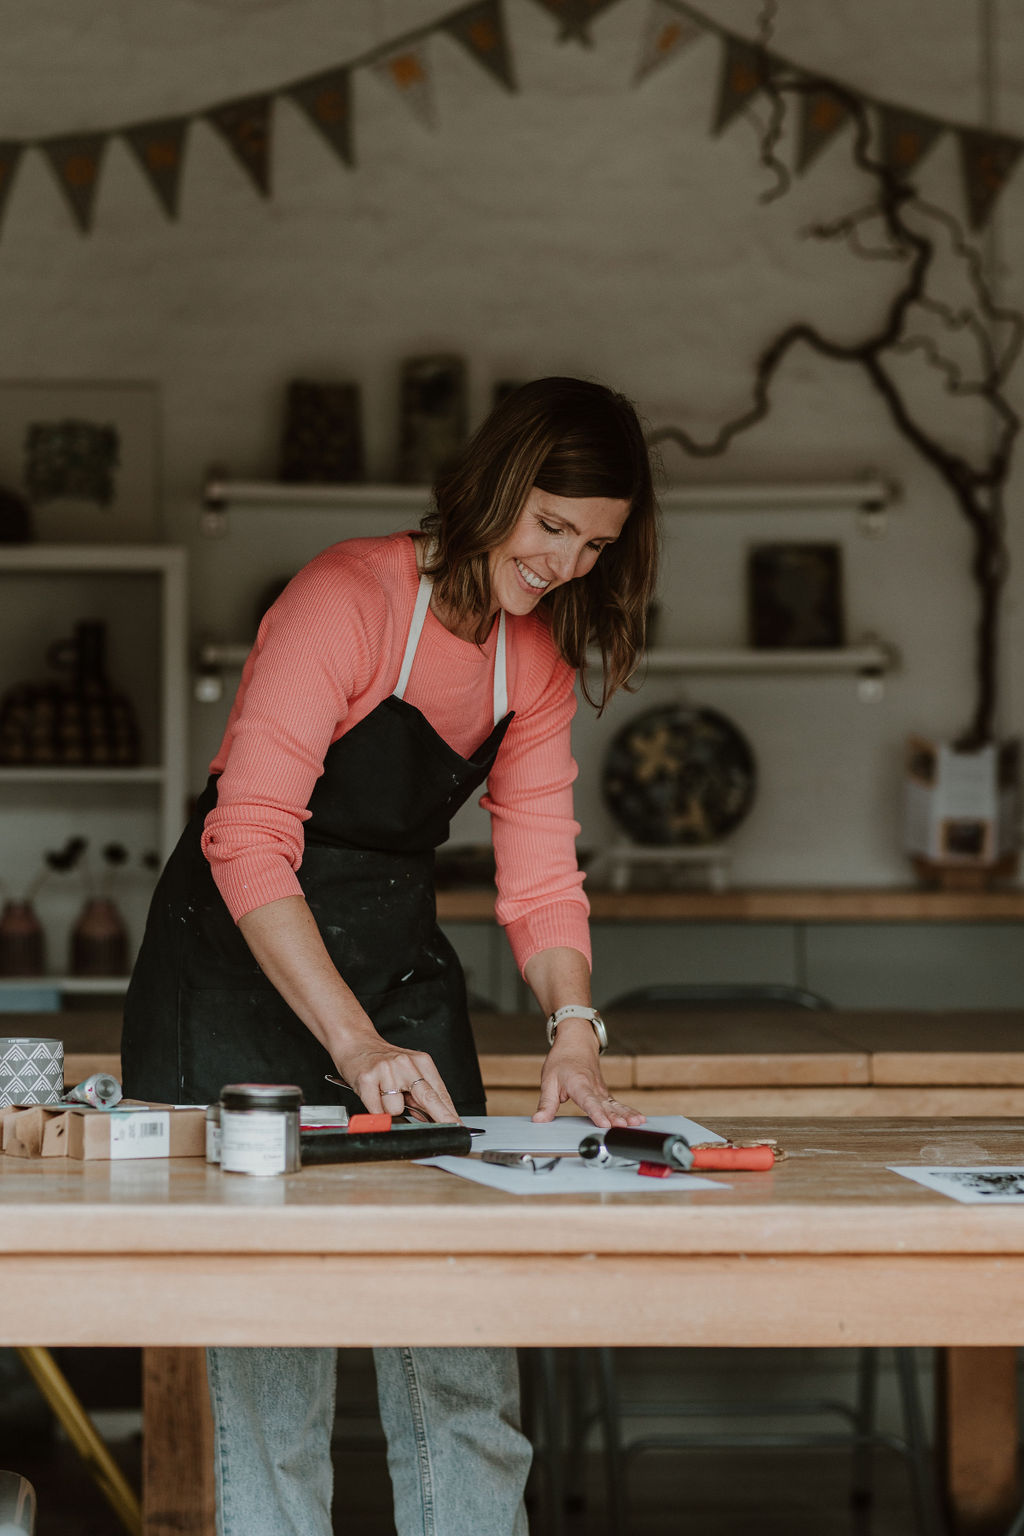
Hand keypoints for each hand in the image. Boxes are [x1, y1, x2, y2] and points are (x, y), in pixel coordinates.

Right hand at [334, 1039, 459, 1122]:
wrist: (356, 1043)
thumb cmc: (383, 1061)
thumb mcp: (408, 1072)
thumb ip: (420, 1095)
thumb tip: (433, 1119)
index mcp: (421, 1062)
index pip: (439, 1092)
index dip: (449, 1112)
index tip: (458, 1125)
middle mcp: (405, 1064)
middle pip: (427, 1097)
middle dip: (441, 1116)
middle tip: (451, 1127)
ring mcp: (386, 1070)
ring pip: (396, 1109)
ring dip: (391, 1110)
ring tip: (383, 1095)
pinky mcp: (367, 1078)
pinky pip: (377, 1110)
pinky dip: (375, 1110)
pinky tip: (373, 1095)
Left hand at [532, 1032, 644, 1129]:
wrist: (576, 1042)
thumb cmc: (562, 1060)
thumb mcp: (548, 1080)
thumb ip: (546, 1103)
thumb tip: (539, 1120)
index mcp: (578, 1083)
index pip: (588, 1101)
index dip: (596, 1113)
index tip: (605, 1123)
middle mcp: (593, 1087)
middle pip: (606, 1104)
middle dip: (616, 1117)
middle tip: (626, 1128)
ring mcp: (601, 1090)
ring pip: (615, 1104)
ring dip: (627, 1114)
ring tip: (637, 1123)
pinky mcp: (605, 1093)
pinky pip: (618, 1103)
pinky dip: (628, 1111)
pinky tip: (638, 1119)